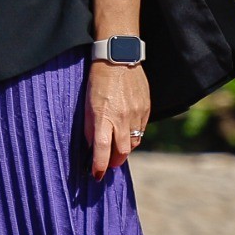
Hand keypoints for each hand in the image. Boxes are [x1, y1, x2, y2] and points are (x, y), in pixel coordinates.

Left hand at [86, 60, 150, 179]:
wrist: (119, 59)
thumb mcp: (87, 102)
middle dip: (114, 162)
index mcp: (103, 116)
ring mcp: (137, 115)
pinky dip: (133, 136)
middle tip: (107, 164)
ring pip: (133, 144)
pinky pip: (141, 131)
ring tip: (116, 148)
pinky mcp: (146, 110)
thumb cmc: (98, 80)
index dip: (99, 165)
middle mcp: (122, 118)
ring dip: (124, 150)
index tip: (96, 175)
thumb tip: (92, 146)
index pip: (101, 149)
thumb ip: (90, 125)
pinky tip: (126, 132)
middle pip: (122, 152)